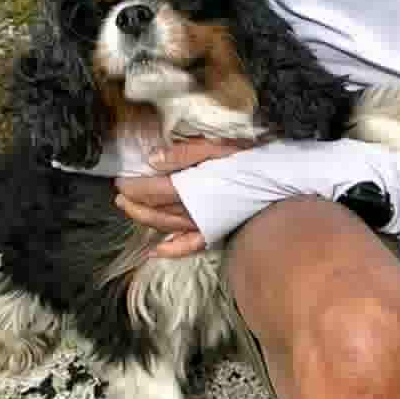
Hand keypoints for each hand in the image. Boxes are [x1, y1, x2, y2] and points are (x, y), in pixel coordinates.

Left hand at [114, 136, 258, 259]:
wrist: (280, 187)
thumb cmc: (250, 161)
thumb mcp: (217, 147)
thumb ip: (184, 153)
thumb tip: (153, 160)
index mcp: (190, 187)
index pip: (153, 190)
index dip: (133, 187)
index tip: (119, 180)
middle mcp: (192, 210)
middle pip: (155, 211)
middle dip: (134, 204)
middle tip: (118, 195)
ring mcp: (202, 225)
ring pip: (166, 227)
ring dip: (145, 220)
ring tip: (129, 211)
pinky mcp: (214, 234)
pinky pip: (188, 246)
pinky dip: (171, 250)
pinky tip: (156, 251)